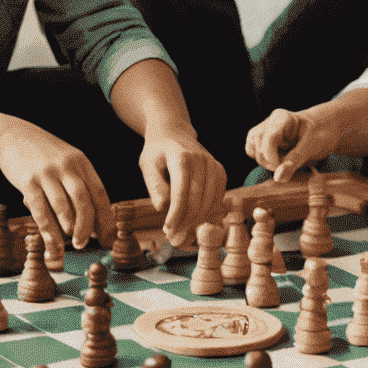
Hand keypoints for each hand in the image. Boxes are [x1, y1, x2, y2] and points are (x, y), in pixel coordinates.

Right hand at [0, 120, 114, 251]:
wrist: (12, 135)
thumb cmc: (43, 154)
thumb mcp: (66, 161)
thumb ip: (78, 183)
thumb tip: (89, 219)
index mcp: (81, 162)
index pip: (99, 192)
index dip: (105, 217)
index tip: (107, 237)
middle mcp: (67, 166)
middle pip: (84, 201)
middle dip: (86, 226)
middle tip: (83, 243)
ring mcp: (47, 173)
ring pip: (63, 207)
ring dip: (68, 230)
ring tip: (69, 245)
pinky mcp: (28, 181)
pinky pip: (41, 209)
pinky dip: (48, 230)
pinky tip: (51, 242)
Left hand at [138, 131, 226, 247]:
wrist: (173, 131)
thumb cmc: (157, 151)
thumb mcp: (147, 165)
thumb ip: (155, 186)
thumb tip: (164, 207)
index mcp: (180, 157)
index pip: (181, 191)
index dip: (176, 214)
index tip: (168, 229)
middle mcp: (200, 159)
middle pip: (198, 198)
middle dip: (186, 221)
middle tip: (175, 236)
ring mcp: (212, 163)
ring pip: (211, 198)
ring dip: (199, 219)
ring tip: (185, 229)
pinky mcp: (219, 169)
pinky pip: (220, 194)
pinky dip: (211, 209)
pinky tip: (199, 218)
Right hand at [245, 107, 340, 182]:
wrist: (325, 128)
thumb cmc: (321, 132)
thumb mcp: (314, 144)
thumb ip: (295, 159)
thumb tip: (278, 177)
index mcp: (282, 118)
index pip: (268, 138)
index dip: (272, 157)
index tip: (280, 169)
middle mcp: (269, 122)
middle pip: (258, 146)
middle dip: (271, 162)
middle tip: (289, 166)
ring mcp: (264, 131)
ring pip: (253, 150)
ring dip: (267, 162)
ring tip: (285, 162)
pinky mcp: (261, 140)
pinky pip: (253, 152)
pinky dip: (263, 161)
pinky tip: (278, 160)